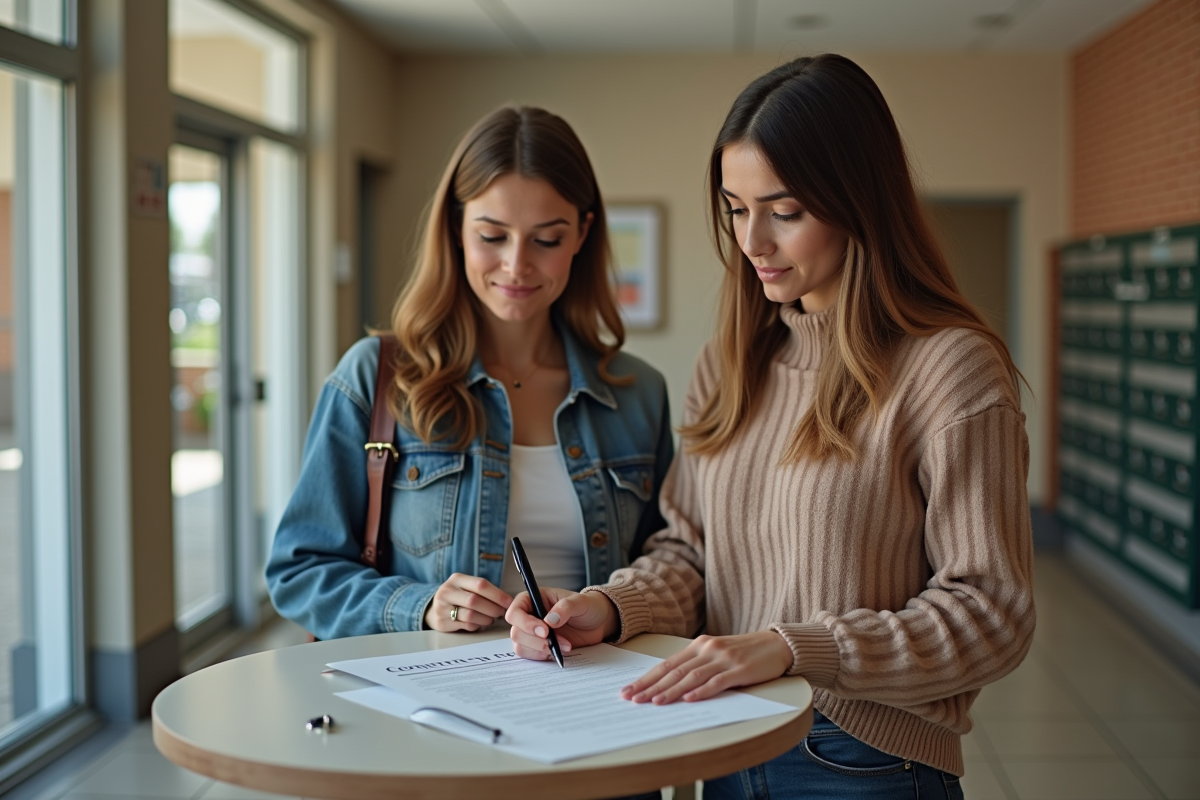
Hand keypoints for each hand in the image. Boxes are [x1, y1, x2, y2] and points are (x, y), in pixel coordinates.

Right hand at [424, 573, 511, 631]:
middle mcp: (447, 591)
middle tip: (501, 613)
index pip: (480, 584)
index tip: (509, 602)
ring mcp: (442, 607)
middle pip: (475, 601)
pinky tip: (480, 623)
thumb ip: (483, 591)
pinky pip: (466, 625)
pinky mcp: (442, 622)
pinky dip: (477, 625)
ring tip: (491, 619)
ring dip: (486, 619)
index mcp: (457, 579)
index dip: (497, 594)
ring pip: (471, 615)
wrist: (434, 608)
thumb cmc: (459, 597)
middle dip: (493, 608)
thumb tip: (508, 601)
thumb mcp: (466, 586)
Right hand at [506, 589, 618, 660]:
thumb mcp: (581, 602)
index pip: (515, 610)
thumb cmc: (589, 606)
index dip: (525, 622)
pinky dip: (544, 656)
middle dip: (535, 640)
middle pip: (516, 631)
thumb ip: (565, 607)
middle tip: (553, 642)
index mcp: (535, 598)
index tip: (545, 631)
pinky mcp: (540, 646)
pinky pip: (531, 655)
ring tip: (564, 646)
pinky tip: (560, 651)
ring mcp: (533, 633)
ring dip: (541, 650)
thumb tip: (549, 620)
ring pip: (521, 646)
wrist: (599, 623)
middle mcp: (530, 615)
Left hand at [619, 631, 792, 703]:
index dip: (647, 678)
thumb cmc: (744, 653)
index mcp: (699, 645)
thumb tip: (670, 685)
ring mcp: (724, 659)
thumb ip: (696, 666)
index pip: (667, 664)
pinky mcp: (740, 669)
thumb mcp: (717, 655)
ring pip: (691, 677)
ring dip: (671, 691)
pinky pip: (717, 682)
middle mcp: (708, 649)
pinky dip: (701, 691)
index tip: (629, 690)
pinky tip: (689, 699)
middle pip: (674, 671)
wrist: (777, 644)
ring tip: (654, 702)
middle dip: (651, 686)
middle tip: (632, 699)